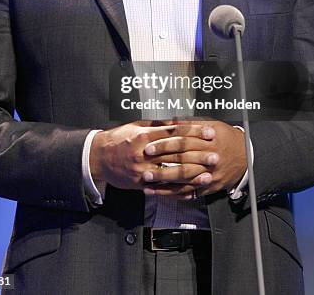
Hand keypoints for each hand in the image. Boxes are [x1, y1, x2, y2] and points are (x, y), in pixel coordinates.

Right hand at [89, 120, 214, 190]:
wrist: (98, 157)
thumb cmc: (119, 139)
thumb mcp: (137, 126)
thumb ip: (158, 125)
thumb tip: (179, 121)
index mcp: (146, 135)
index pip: (175, 132)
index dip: (194, 132)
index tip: (209, 132)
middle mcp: (145, 153)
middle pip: (176, 153)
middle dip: (198, 154)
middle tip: (215, 154)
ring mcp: (143, 170)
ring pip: (172, 172)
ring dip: (192, 175)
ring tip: (208, 174)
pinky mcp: (140, 184)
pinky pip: (162, 189)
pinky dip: (178, 191)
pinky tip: (191, 191)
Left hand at [141, 120, 246, 199]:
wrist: (247, 155)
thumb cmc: (226, 137)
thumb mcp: (211, 125)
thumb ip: (190, 124)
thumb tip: (169, 121)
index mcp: (208, 140)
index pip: (182, 142)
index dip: (164, 144)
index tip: (149, 147)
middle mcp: (209, 158)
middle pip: (181, 162)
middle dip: (161, 165)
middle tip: (143, 167)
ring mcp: (210, 174)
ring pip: (185, 180)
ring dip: (164, 184)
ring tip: (147, 184)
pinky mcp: (211, 186)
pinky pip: (191, 192)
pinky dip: (176, 194)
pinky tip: (162, 194)